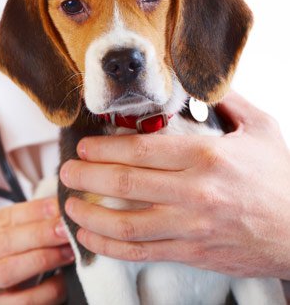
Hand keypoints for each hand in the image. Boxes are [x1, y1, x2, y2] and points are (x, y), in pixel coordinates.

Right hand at [0, 197, 73, 303]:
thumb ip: (15, 226)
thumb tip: (56, 209)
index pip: (2, 217)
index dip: (34, 211)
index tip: (59, 207)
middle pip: (5, 243)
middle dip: (41, 233)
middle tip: (66, 228)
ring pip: (11, 272)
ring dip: (45, 259)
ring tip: (68, 251)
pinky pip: (26, 301)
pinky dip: (49, 290)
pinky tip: (63, 280)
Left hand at [60, 91, 289, 278]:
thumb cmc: (281, 179)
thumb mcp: (260, 129)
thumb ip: (227, 102)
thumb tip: (198, 82)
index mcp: (207, 157)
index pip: (140, 150)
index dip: (103, 148)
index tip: (84, 146)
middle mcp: (194, 192)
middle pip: (125, 182)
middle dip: (86, 175)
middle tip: (67, 171)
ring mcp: (190, 226)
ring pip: (125, 224)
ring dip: (89, 215)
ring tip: (70, 205)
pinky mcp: (191, 252)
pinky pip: (140, 252)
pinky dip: (108, 247)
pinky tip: (90, 238)